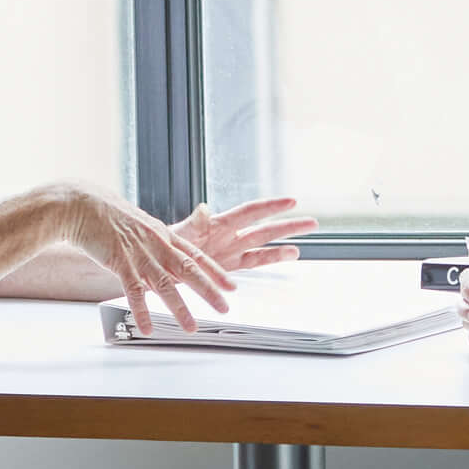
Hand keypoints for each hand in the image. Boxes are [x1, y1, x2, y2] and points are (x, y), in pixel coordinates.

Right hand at [56, 187, 239, 335]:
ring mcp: (139, 255)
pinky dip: (142, 311)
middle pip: (188, 270)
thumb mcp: (141, 225)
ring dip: (179, 308)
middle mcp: (156, 244)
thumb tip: (166, 256)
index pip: (196, 255)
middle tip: (224, 308)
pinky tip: (148, 326)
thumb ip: (156, 242)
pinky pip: (133, 292)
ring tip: (191, 326)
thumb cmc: (109, 215)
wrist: (83, 206)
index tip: (231, 285)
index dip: (216, 271)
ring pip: (165, 285)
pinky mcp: (119, 263)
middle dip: (209, 291)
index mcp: (163, 234)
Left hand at [171, 196, 314, 277]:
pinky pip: (253, 263)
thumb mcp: (179, 232)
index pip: (250, 212)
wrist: (157, 262)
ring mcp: (230, 251)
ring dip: (282, 246)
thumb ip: (194, 223)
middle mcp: (229, 236)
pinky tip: (287, 257)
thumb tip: (204, 209)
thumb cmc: (164, 243)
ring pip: (262, 247)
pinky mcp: (227, 267)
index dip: (271, 206)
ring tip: (301, 246)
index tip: (291, 201)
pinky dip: (270, 261)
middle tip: (311, 222)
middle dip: (288, 225)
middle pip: (264, 228)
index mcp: (219, 224)